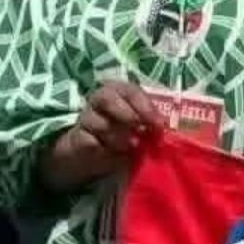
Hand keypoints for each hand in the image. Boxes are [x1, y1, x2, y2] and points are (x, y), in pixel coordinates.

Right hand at [39, 81, 161, 193]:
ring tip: (132, 145)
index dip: (145, 106)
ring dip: (120, 136)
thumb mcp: (139, 124)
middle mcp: (99, 99)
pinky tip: (115, 152)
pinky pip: (92, 142)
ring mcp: (86, 117)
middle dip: (129, 114)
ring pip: (101, 123)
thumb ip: (150, 121)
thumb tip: (165, 126)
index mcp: (119, 91)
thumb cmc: (123, 132)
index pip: (130, 91)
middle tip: (142, 130)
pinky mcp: (78, 138)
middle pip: (108, 98)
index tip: (159, 123)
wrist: (92, 152)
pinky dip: (106, 148)